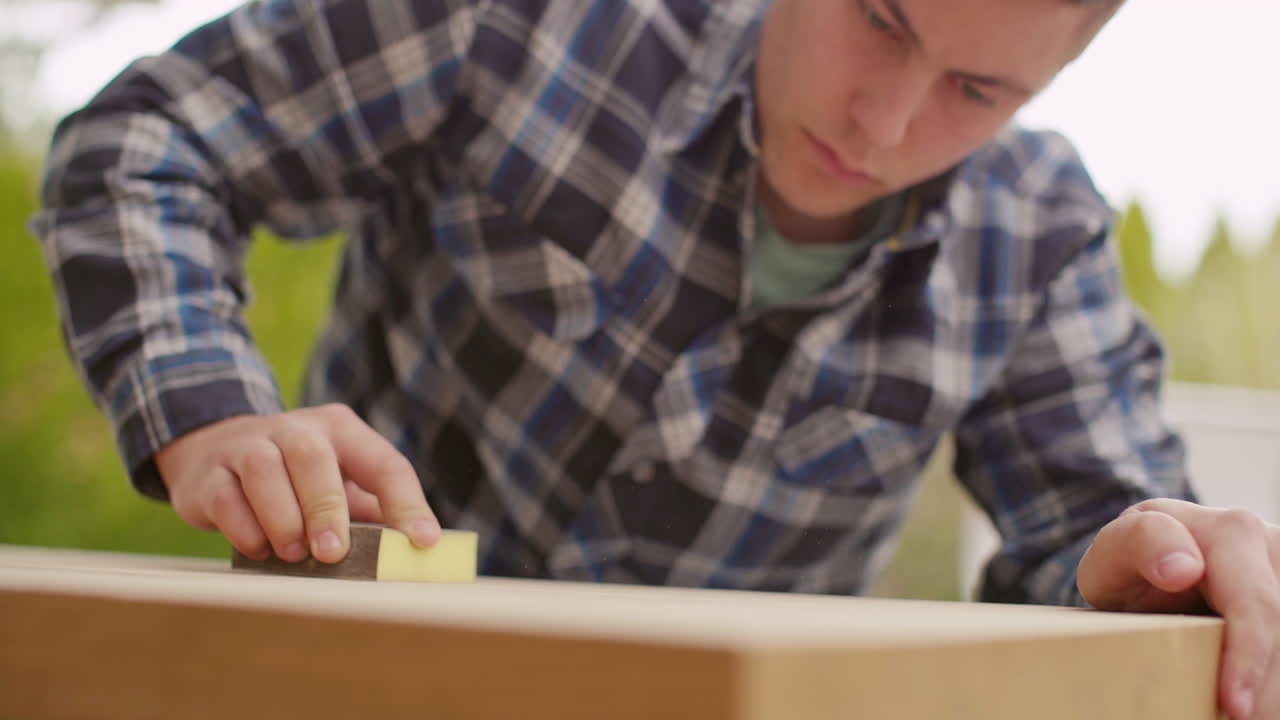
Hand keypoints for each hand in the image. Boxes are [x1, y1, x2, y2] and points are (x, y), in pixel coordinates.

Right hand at [155, 403, 440, 563]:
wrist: (212, 448)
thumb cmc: (295, 477)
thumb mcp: (338, 481)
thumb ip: (370, 513)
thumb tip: (409, 555)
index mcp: (342, 431)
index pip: (385, 464)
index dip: (407, 504)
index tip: (422, 542)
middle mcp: (297, 430)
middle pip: (315, 459)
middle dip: (327, 509)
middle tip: (333, 553)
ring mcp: (248, 446)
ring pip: (265, 472)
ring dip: (282, 518)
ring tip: (294, 554)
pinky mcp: (210, 473)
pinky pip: (225, 497)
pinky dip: (244, 529)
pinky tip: (259, 549)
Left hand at [1078, 498, 1279, 719]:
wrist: (1150, 564)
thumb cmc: (1129, 563)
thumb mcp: (1115, 551)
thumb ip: (1140, 543)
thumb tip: (1184, 569)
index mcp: (1232, 531)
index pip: (1255, 603)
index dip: (1248, 657)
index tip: (1234, 705)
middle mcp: (1273, 547)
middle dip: (1263, 689)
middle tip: (1230, 718)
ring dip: (1269, 692)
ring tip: (1236, 712)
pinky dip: (1270, 686)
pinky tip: (1250, 704)